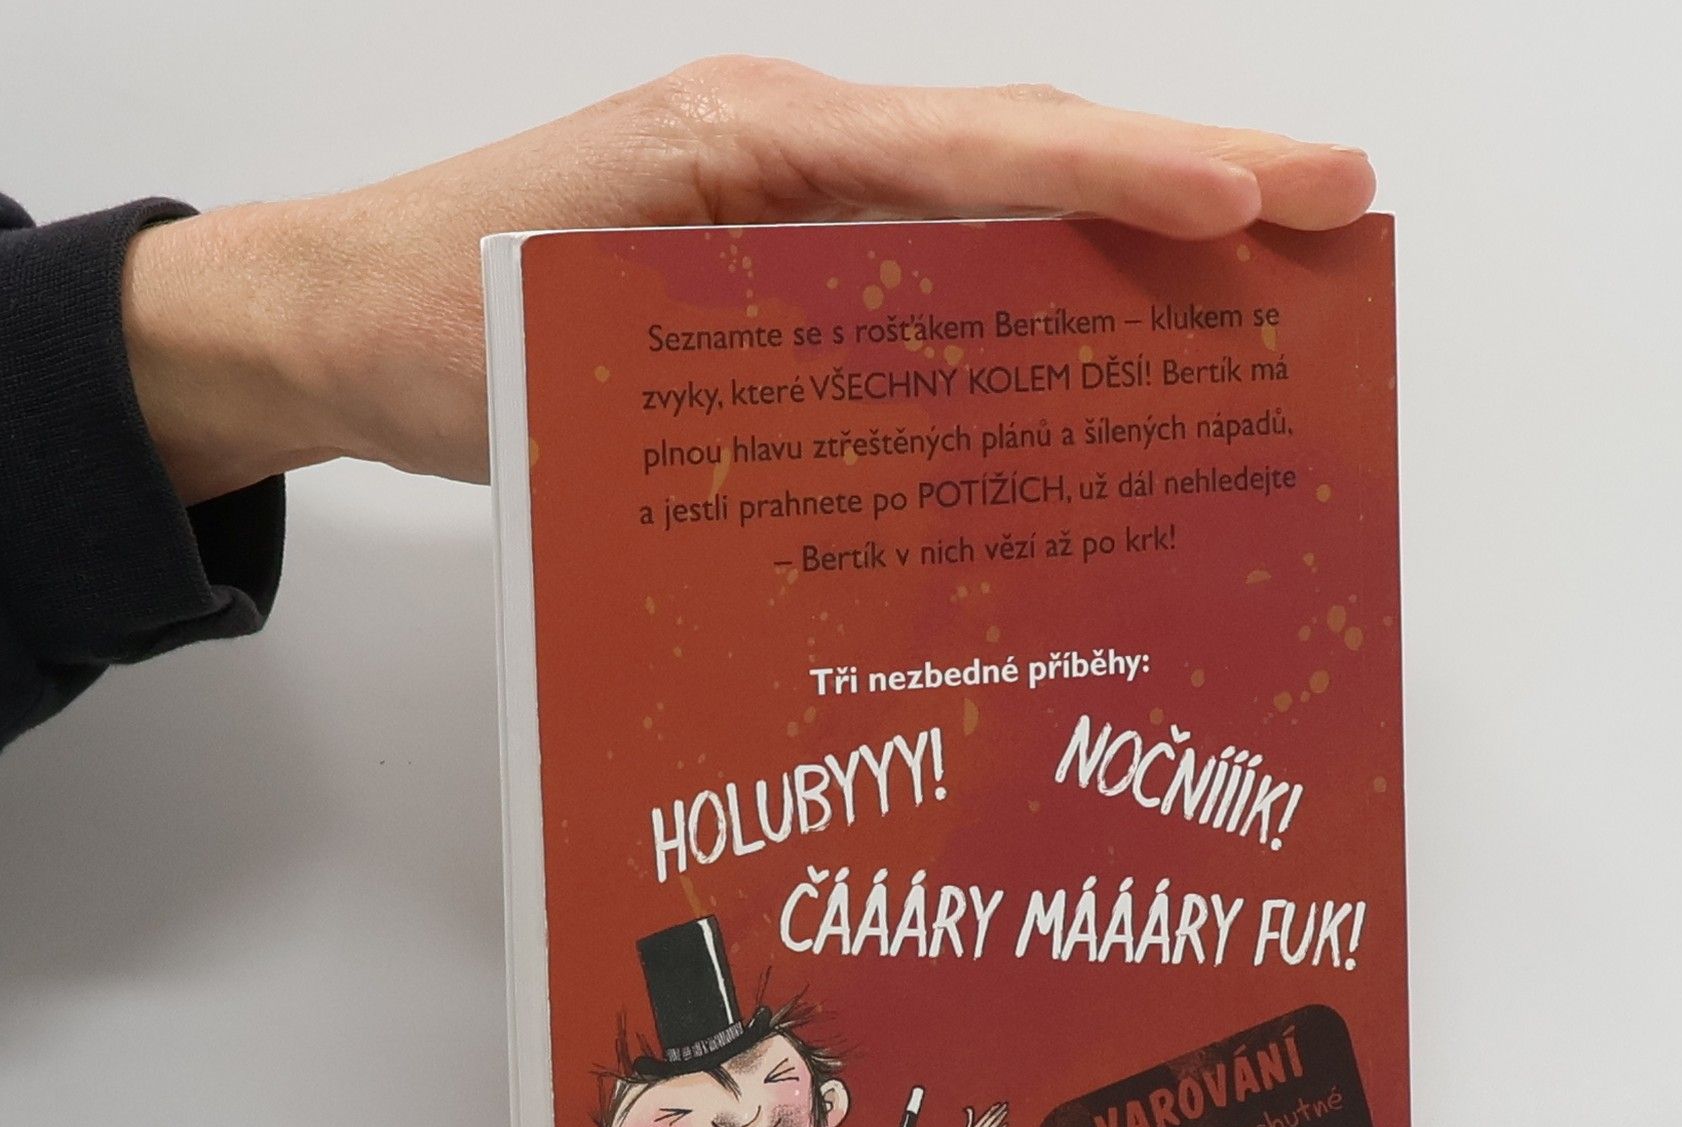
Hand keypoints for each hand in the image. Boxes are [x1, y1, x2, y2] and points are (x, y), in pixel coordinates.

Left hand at [119, 57, 1373, 500]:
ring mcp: (795, 190)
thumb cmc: (439, 328)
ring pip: (998, 183)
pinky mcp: (785, 244)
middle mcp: (793, 149)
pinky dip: (1042, 257)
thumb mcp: (576, 345)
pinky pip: (940, 238)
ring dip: (1135, 206)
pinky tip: (1110, 312)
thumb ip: (736, 351)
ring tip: (1270, 247)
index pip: (974, 153)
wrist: (341, 321)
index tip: (1253, 200)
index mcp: (752, 151)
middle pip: (1022, 142)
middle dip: (1188, 166)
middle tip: (1336, 197)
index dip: (1123, 177)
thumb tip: (914, 424)